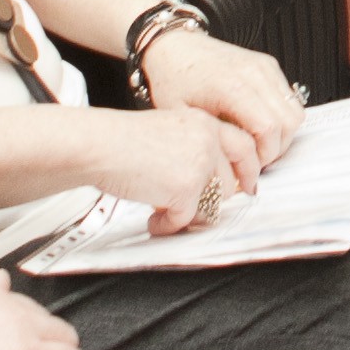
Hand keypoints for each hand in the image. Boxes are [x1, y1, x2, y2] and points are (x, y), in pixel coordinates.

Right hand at [72, 101, 254, 232]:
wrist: (100, 145)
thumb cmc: (123, 141)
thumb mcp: (169, 131)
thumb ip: (194, 149)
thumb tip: (211, 182)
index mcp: (205, 123)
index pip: (245, 146)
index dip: (248, 171)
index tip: (247, 187)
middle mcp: (208, 141)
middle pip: (229, 182)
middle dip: (214, 201)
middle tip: (198, 212)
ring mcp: (200, 164)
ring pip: (212, 204)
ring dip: (190, 215)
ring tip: (165, 215)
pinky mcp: (187, 188)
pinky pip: (187, 219)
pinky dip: (169, 225)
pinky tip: (153, 221)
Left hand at [145, 29, 304, 171]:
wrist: (174, 46)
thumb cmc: (173, 79)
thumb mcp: (183, 117)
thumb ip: (212, 141)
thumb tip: (234, 169)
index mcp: (231, 86)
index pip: (268, 128)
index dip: (264, 155)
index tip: (249, 167)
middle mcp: (254, 73)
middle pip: (288, 122)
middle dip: (275, 148)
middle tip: (254, 160)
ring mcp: (264, 67)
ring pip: (295, 111)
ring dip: (282, 134)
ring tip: (257, 144)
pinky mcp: (268, 65)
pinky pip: (290, 99)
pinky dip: (281, 118)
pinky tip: (258, 126)